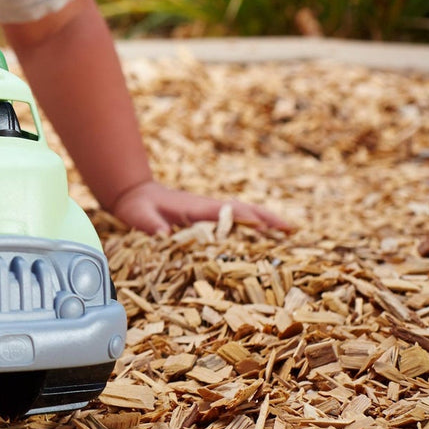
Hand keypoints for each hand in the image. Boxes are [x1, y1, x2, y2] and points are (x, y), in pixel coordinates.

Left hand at [109, 180, 294, 235]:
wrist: (135, 194)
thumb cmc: (138, 207)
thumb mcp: (140, 216)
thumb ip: (151, 225)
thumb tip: (163, 234)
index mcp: (195, 207)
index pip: (225, 212)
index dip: (245, 219)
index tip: (266, 227)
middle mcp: (208, 207)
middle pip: (243, 210)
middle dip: (267, 219)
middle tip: (293, 230)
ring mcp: (211, 210)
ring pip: (244, 213)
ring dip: (266, 221)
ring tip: (291, 232)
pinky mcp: (210, 216)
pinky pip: (236, 219)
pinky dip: (255, 223)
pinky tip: (268, 234)